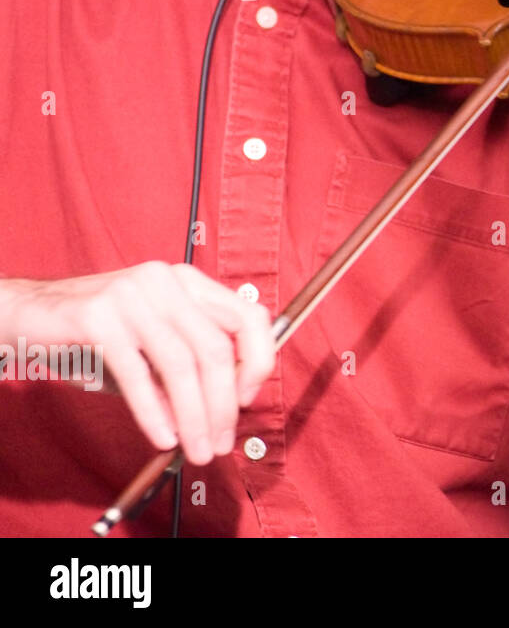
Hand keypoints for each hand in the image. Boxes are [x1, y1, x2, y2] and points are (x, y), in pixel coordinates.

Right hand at [0, 261, 275, 463]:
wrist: (26, 316)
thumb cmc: (96, 335)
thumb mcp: (152, 345)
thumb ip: (189, 367)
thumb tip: (224, 412)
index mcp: (189, 282)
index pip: (249, 316)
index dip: (259, 361)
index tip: (247, 401)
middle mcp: (167, 281)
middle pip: (217, 349)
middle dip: (223, 405)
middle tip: (221, 443)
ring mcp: (133, 295)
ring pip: (181, 365)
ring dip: (193, 416)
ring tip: (197, 449)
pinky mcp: (97, 316)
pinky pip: (137, 374)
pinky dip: (153, 412)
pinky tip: (163, 437)